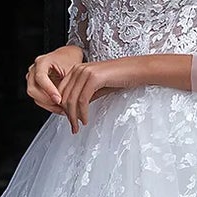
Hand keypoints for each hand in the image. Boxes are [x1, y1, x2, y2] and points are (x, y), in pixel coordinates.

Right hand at [26, 44, 82, 114]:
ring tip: (62, 107)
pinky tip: (58, 106)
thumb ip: (67, 83)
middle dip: (47, 100)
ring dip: (47, 104)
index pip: (40, 77)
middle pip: (32, 89)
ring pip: (34, 95)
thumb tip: (67, 100)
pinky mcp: (35, 85)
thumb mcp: (71, 69)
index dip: (49, 90)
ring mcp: (32, 77)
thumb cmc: (69, 59)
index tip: (58, 99)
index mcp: (42, 62)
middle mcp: (34, 69)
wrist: (67, 56)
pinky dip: (48, 104)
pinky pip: (37, 97)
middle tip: (61, 105)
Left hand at [53, 53, 192, 130]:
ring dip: (73, 117)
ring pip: (71, 99)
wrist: (135, 70)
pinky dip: (82, 113)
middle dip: (66, 115)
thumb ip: (84, 95)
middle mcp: (78, 69)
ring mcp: (85, 72)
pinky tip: (85, 120)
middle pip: (64, 96)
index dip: (61, 107)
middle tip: (72, 127)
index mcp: (76, 69)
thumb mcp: (97, 87)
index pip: (61, 91)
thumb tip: (72, 110)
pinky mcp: (94, 78)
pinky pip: (82, 100)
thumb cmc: (119, 78)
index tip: (67, 119)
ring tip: (77, 127)